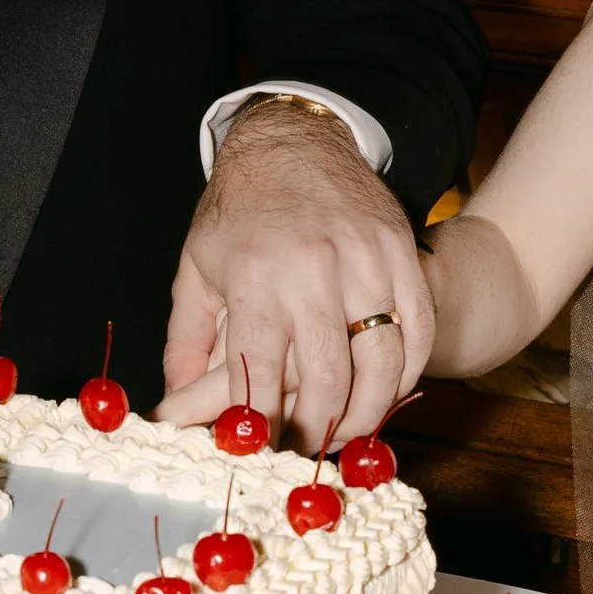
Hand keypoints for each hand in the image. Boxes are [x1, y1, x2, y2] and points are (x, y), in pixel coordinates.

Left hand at [159, 100, 431, 452]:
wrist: (294, 140)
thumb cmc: (239, 211)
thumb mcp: (195, 269)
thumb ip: (186, 342)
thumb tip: (174, 408)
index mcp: (254, 277)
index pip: (259, 372)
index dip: (260, 425)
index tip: (258, 453)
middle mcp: (312, 270)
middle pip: (328, 379)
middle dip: (317, 431)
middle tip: (307, 451)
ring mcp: (365, 260)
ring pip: (382, 362)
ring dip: (369, 411)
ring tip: (349, 433)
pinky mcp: (401, 253)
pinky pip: (418, 329)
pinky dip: (408, 371)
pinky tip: (387, 391)